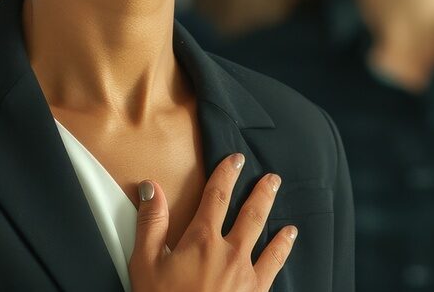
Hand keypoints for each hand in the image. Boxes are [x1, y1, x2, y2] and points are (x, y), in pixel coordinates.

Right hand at [129, 153, 297, 291]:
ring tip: (281, 203)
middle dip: (261, 191)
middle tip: (271, 177)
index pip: (217, 196)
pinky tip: (288, 239)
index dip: (226, 174)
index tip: (235, 160)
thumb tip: (152, 188)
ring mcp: (246, 273)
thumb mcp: (145, 265)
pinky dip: (283, 249)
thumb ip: (151, 224)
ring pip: (265, 235)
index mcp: (202, 240)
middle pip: (250, 212)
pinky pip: (275, 265)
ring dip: (274, 216)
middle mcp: (229, 252)